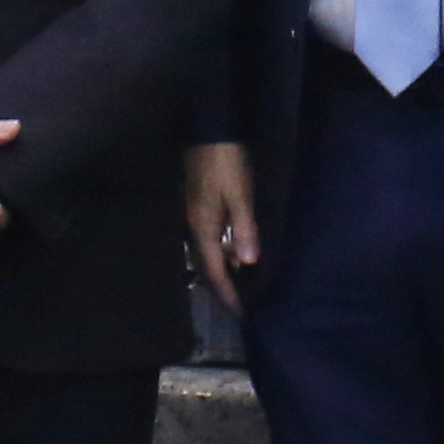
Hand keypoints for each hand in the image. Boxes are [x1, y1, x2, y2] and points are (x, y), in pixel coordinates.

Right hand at [185, 144, 260, 311]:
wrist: (212, 129)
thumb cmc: (227, 162)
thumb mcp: (239, 193)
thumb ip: (243, 227)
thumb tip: (248, 263)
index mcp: (202, 227)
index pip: (215, 270)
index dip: (228, 293)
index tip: (241, 314)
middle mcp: (195, 226)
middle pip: (207, 266)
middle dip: (223, 288)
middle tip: (241, 307)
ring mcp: (197, 216)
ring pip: (209, 253)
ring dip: (223, 271)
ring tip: (241, 287)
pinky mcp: (202, 206)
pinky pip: (212, 240)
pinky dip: (224, 253)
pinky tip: (237, 255)